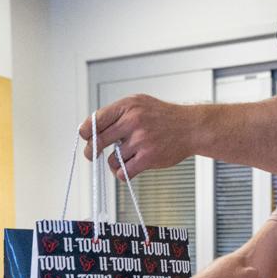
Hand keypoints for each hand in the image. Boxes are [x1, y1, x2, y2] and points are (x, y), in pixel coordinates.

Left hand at [79, 94, 197, 179]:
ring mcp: (140, 140)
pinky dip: (122, 173)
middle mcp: (132, 121)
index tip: (86, 138)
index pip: (95, 120)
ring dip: (114, 163)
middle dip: (92, 151)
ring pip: (112, 160)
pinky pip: (124, 172)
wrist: (191, 127)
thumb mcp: (139, 104)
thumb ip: (117, 114)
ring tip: (124, 158)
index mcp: (127, 106)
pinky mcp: (148, 157)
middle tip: (92, 155)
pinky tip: (129, 168)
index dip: (86, 132)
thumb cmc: (164, 117)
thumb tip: (92, 129)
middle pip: (98, 141)